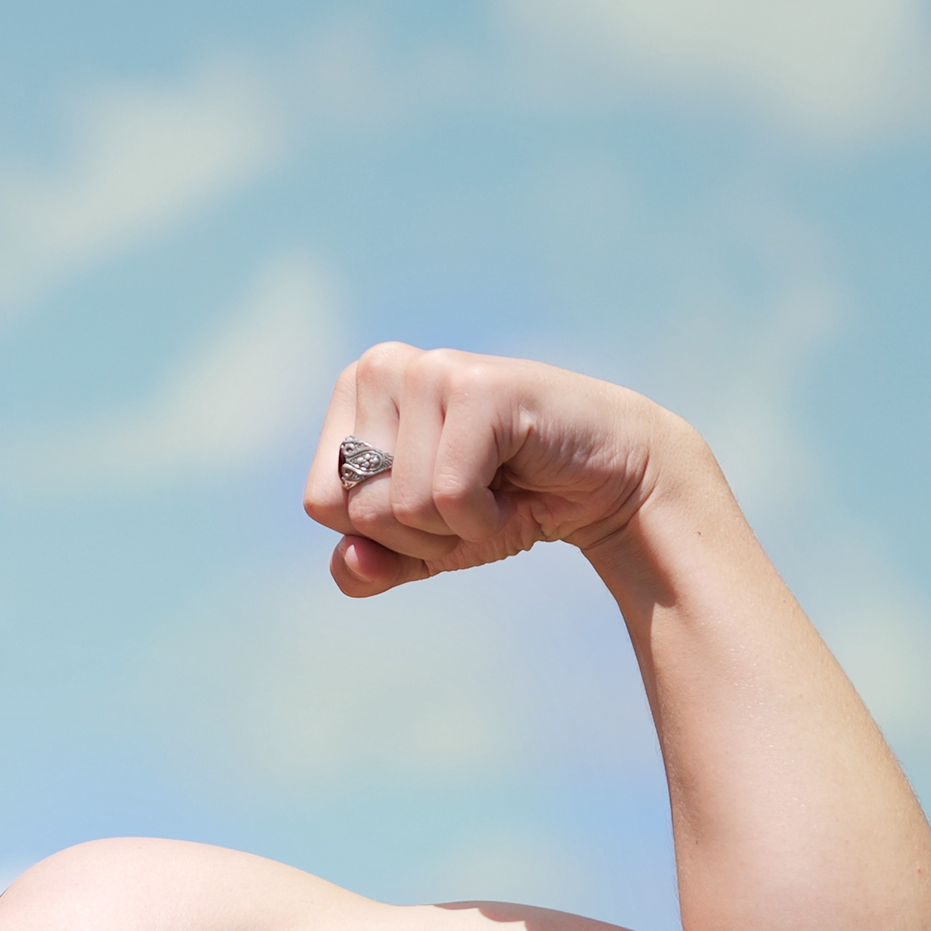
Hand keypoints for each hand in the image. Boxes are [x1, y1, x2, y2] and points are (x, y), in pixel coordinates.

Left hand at [304, 344, 680, 595]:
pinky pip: (447, 497)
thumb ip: (369, 565)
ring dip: (458, 525)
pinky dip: (487, 518)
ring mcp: (430, 369)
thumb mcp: (424, 545)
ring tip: (498, 486)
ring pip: (400, 507)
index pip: (321, 501)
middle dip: (420, 532)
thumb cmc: (507, 503)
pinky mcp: (478, 387)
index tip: (435, 502)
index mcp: (354, 391)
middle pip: (357, 508)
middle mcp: (382, 365)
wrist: (609, 484)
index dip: (380, 533)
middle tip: (473, 496)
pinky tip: (518, 482)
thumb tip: (349, 563)